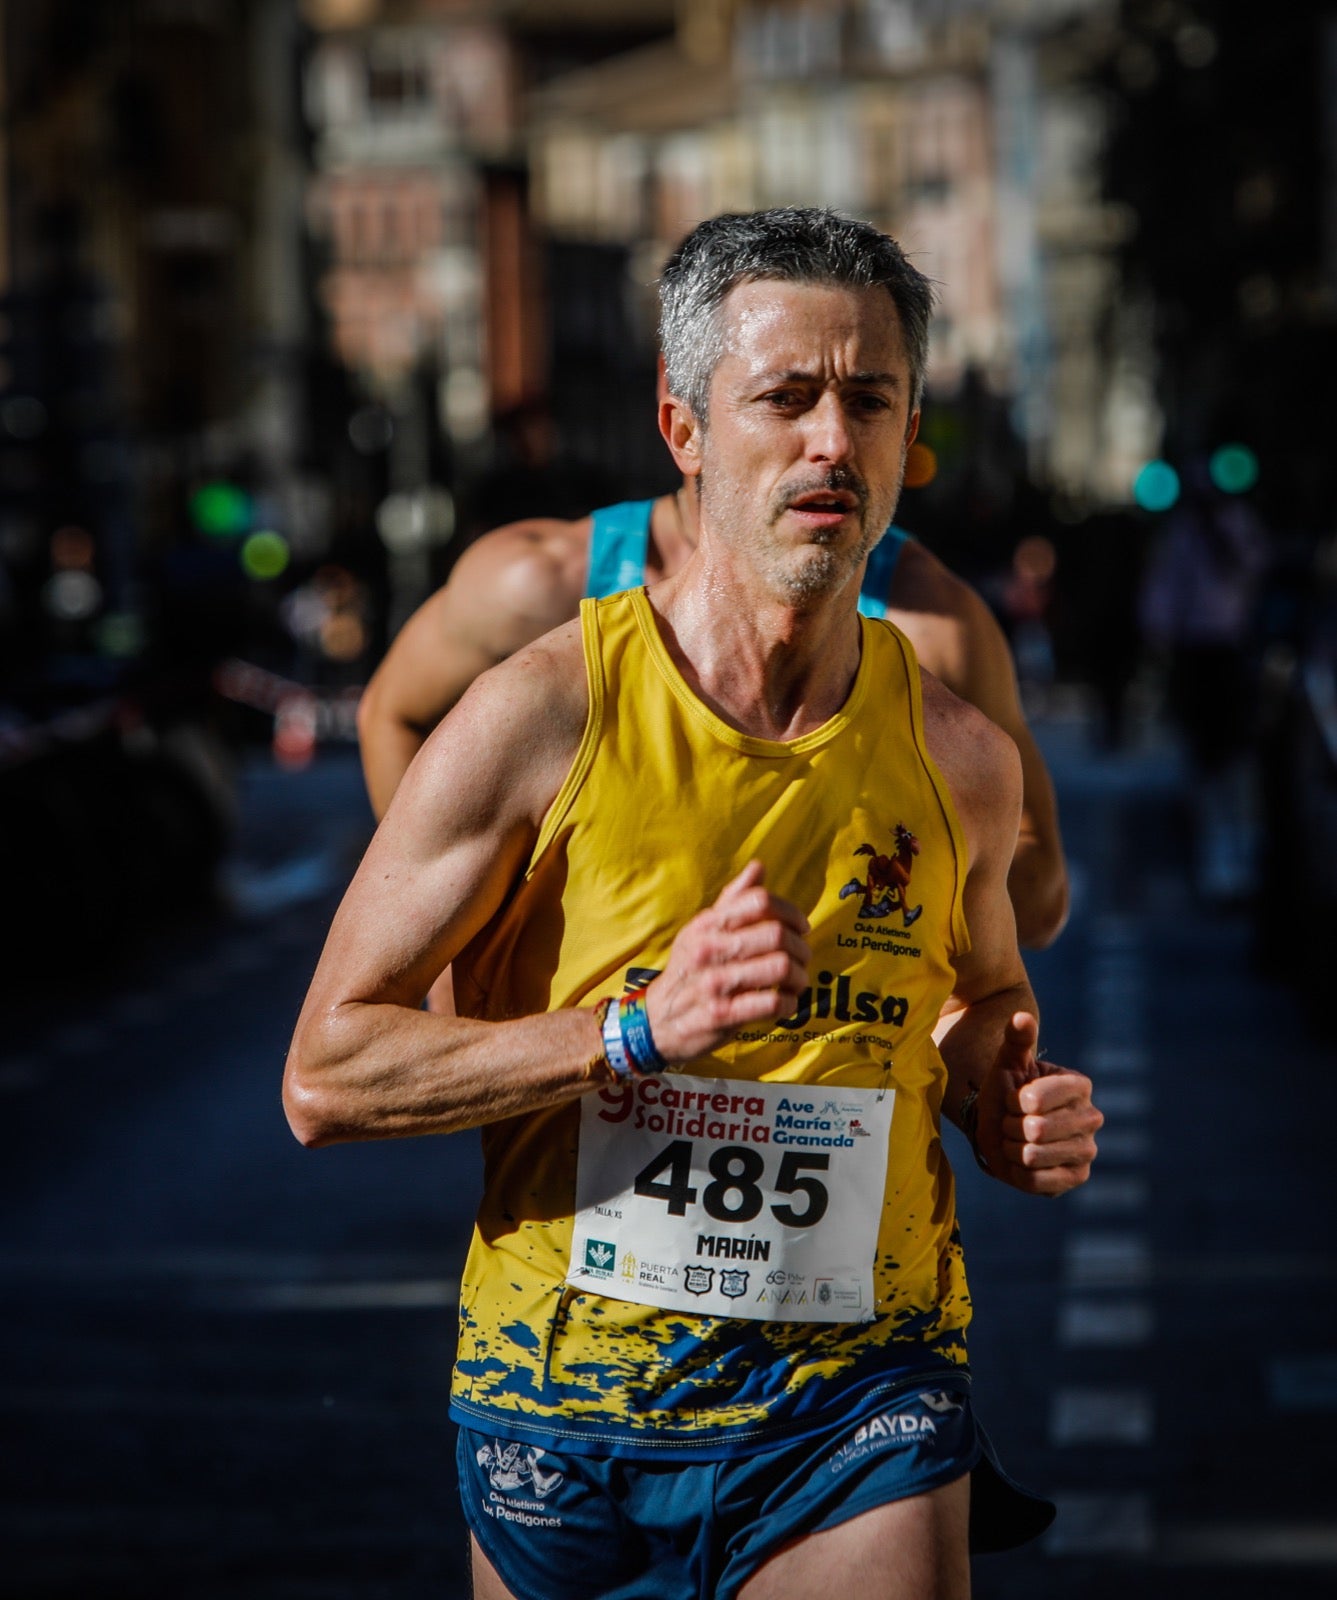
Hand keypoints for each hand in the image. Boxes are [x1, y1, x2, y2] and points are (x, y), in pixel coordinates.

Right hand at [645, 861, 809, 1064]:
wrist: (657, 1020)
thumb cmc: (689, 970)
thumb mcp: (702, 931)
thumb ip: (732, 900)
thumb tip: (758, 867)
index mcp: (707, 925)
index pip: (759, 901)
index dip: (790, 912)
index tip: (800, 926)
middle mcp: (709, 950)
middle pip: (776, 935)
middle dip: (800, 948)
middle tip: (802, 958)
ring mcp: (715, 983)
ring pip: (780, 967)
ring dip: (799, 977)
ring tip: (796, 982)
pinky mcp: (722, 1015)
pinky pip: (771, 1003)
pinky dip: (788, 1004)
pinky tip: (785, 1003)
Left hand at [974, 1012, 1101, 1195]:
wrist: (1003, 1127)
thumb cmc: (1007, 1091)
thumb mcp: (1008, 1063)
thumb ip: (1016, 1039)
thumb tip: (1021, 1016)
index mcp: (1079, 1086)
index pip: (1035, 1099)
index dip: (1014, 1101)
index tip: (1016, 1099)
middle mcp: (1091, 1118)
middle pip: (1035, 1129)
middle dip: (1011, 1126)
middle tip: (1013, 1122)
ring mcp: (1088, 1151)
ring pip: (1033, 1155)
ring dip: (1012, 1148)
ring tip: (1016, 1139)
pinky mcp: (1077, 1178)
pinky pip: (1036, 1179)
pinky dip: (1017, 1172)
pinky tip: (1021, 1161)